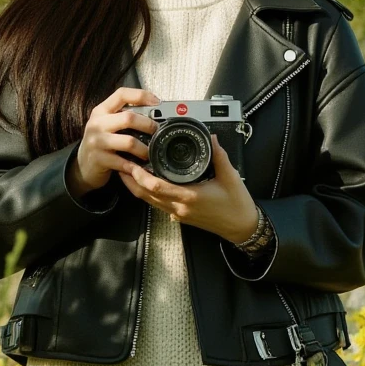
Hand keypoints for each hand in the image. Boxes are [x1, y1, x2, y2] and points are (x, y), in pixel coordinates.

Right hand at [75, 87, 160, 192]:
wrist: (82, 166)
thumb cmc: (101, 143)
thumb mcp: (107, 125)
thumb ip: (123, 116)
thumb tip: (154, 113)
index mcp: (101, 111)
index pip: (121, 94)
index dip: (141, 95)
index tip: (157, 102)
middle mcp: (97, 123)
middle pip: (129, 118)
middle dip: (148, 125)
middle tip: (157, 132)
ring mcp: (97, 142)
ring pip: (129, 141)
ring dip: (144, 149)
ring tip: (150, 153)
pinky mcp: (99, 159)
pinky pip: (124, 162)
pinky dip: (136, 166)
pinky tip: (140, 167)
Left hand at [118, 135, 257, 242]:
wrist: (242, 227)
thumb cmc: (237, 205)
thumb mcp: (230, 176)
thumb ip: (219, 156)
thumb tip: (211, 138)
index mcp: (190, 196)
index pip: (157, 187)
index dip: (141, 176)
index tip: (132, 164)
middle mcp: (180, 207)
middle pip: (147, 196)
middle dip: (131, 182)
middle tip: (122, 166)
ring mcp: (179, 214)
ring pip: (150, 202)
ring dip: (137, 189)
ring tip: (129, 173)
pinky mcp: (181, 217)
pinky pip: (159, 205)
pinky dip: (149, 195)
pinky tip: (147, 185)